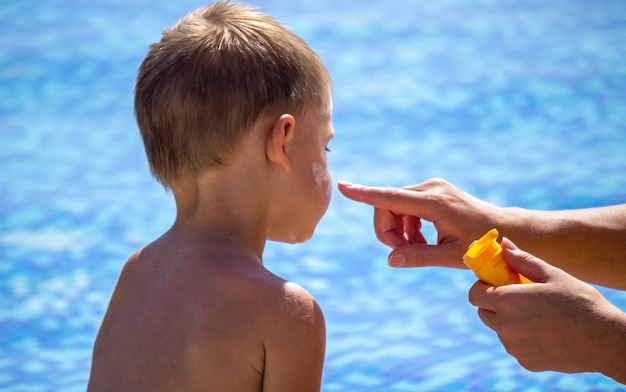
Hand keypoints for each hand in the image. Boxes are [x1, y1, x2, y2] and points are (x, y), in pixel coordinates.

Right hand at [337, 178, 502, 267]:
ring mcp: (432, 187)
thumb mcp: (451, 256)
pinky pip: (406, 205)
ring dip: (398, 229)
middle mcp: (431, 188)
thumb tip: (390, 260)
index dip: (365, 194)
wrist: (505, 229)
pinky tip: (421, 239)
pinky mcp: (433, 190)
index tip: (343, 187)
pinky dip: (407, 224)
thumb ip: (419, 256)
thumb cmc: (481, 245)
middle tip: (400, 252)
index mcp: (435, 203)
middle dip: (387, 230)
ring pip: (395, 206)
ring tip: (417, 248)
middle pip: (388, 205)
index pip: (392, 197)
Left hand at [468, 238, 625, 378]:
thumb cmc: (580, 302)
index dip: (482, 287)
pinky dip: (523, 339)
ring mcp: (514, 347)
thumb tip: (504, 244)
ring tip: (538, 315)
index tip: (496, 284)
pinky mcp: (526, 361)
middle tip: (517, 298)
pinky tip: (546, 333)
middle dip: (494, 304)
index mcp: (507, 301)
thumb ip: (522, 260)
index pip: (474, 295)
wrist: (605, 340)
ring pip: (500, 330)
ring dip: (510, 322)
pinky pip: (515, 346)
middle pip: (483, 313)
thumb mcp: (552, 275)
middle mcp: (505, 326)